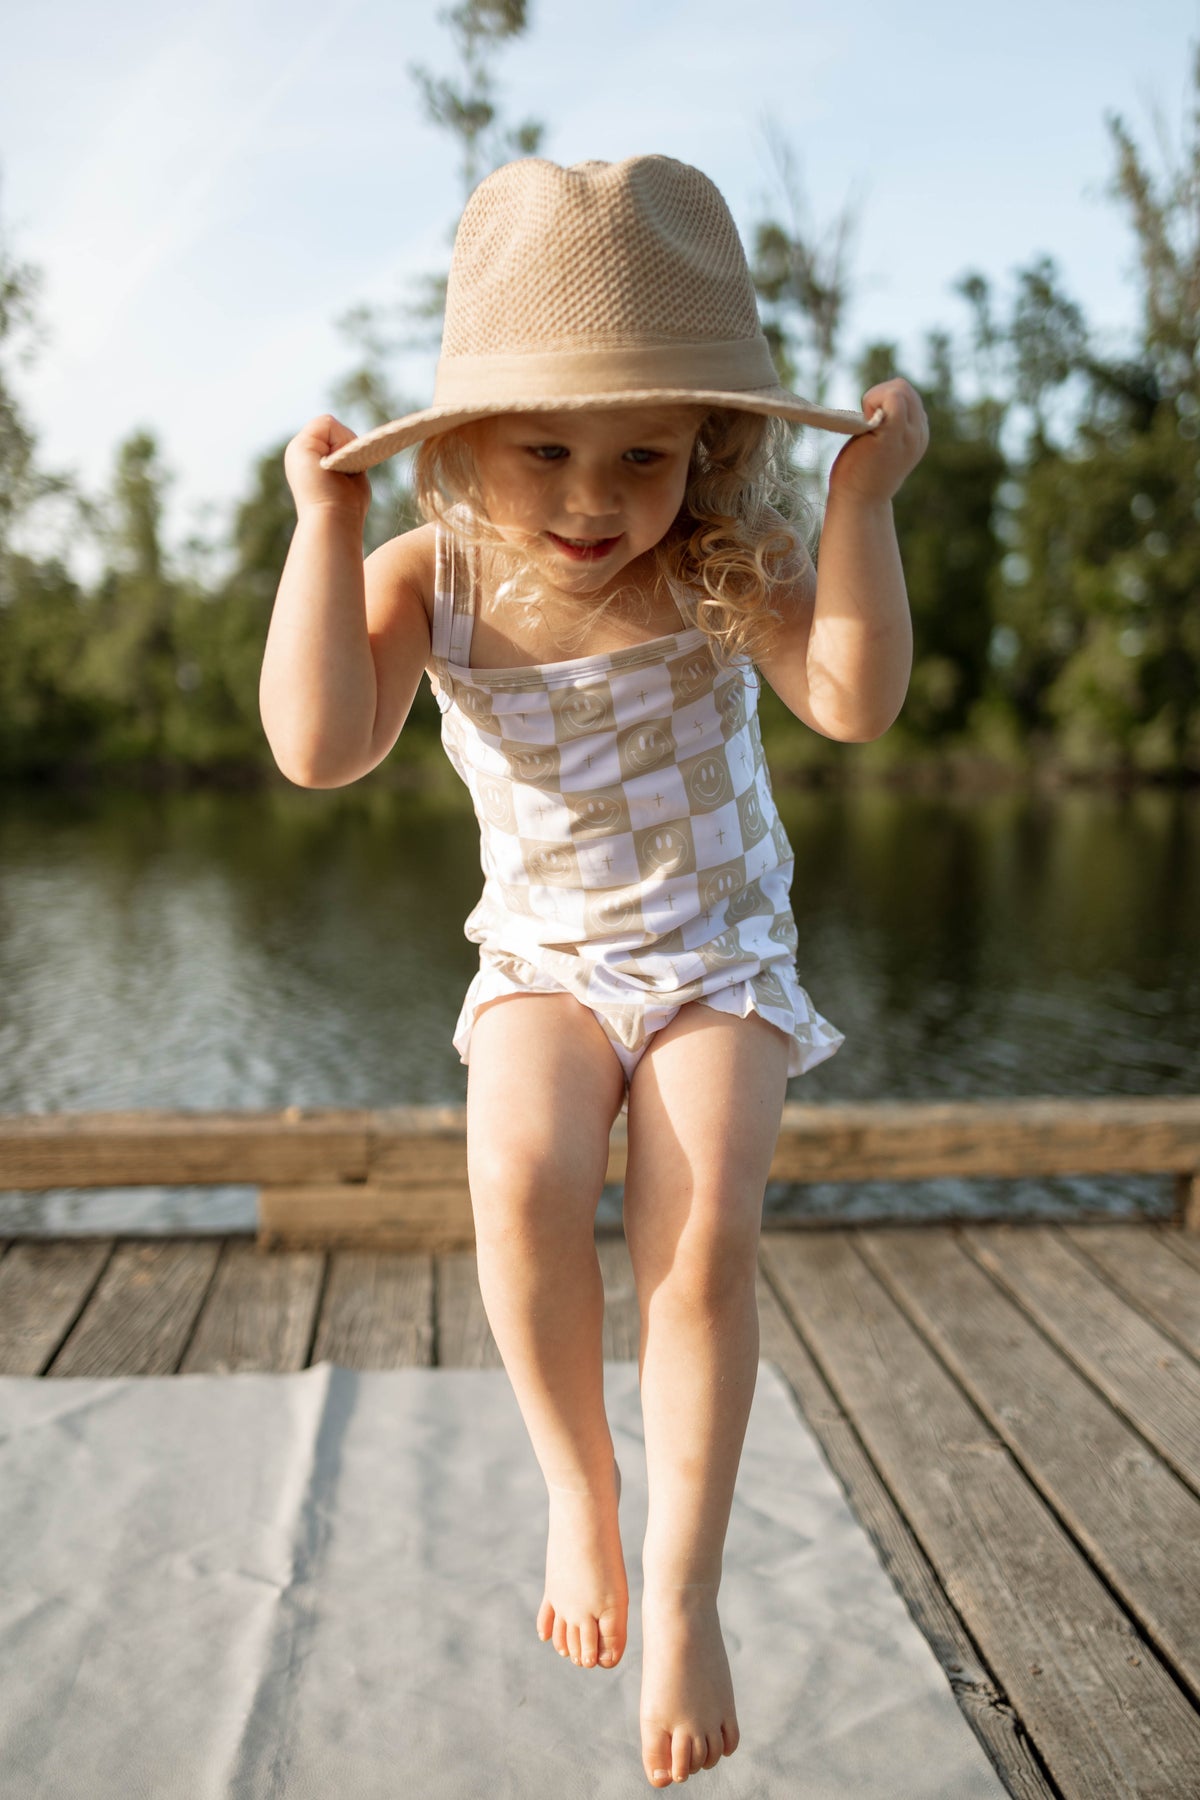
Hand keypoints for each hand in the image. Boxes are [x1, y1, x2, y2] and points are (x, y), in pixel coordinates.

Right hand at [283, 414, 370, 520]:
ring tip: (339, 470)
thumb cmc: (347, 507)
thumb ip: (348, 458)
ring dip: (344, 445)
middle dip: (347, 445)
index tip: (347, 472)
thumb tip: (356, 449)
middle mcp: (299, 453)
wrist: (333, 520)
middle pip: (333, 429)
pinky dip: (339, 440)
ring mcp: (297, 448)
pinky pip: (327, 423)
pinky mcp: (299, 446)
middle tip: (344, 472)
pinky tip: (337, 462)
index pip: (333, 436)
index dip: (346, 448)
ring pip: (330, 425)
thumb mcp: (350, 475)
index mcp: (308, 461)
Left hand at [827, 378, 928, 504]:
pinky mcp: (893, 435)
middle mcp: (919, 434)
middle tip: (866, 423)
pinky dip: (874, 400)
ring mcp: (909, 434)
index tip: (870, 424)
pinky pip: (893, 397)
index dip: (884, 401)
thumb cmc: (860, 478)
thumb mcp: (881, 447)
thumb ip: (887, 427)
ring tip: (866, 425)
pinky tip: (866, 422)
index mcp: (917, 435)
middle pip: (904, 387)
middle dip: (879, 395)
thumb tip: (876, 408)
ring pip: (900, 388)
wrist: (858, 505)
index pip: (907, 396)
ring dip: (875, 398)